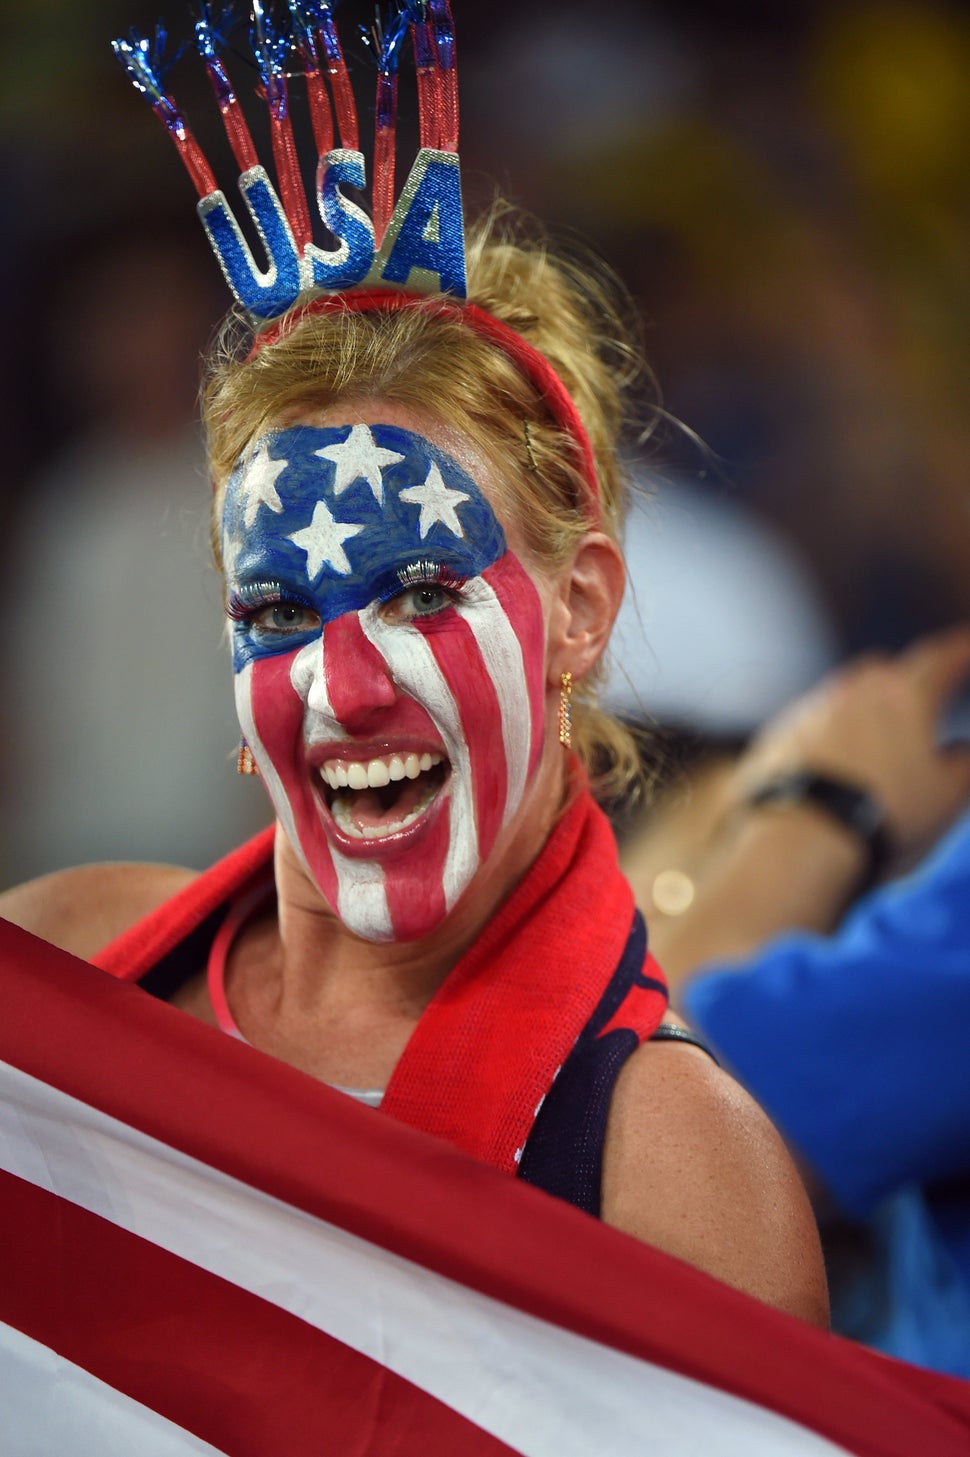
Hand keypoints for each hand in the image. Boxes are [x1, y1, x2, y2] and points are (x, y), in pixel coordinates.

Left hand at [732, 625, 969, 866]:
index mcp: (904, 694)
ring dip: (857, 719)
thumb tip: (962, 753)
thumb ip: (965, 767)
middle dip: (901, 683)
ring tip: (869, 757)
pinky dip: (821, 745)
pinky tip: (826, 776)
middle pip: (882, 672)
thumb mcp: (947, 797)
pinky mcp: (772, 740)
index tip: (968, 645)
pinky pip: (804, 731)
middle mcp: (851, 691)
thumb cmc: (883, 819)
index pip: (941, 659)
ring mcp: (805, 712)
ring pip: (838, 701)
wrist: (796, 843)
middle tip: (916, 706)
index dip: (961, 651)